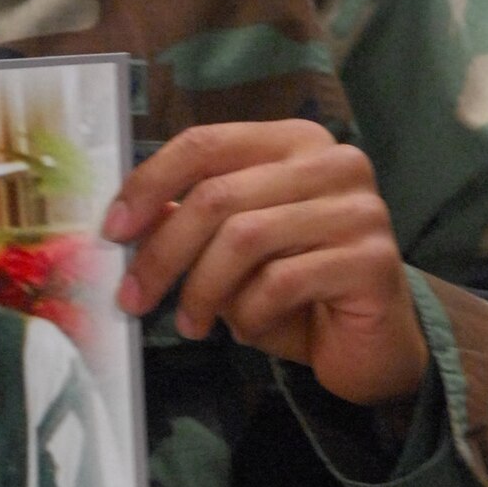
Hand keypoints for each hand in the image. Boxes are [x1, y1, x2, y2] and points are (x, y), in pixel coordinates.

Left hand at [105, 121, 428, 408]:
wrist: (371, 344)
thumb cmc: (294, 289)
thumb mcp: (230, 248)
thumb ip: (187, 219)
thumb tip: (124, 217)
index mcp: (291, 142)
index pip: (205, 143)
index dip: (150, 183)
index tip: (114, 230)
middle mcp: (332, 162)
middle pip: (218, 194)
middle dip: (163, 251)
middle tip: (133, 296)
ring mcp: (359, 208)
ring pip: (245, 237)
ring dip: (203, 289)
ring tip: (190, 322)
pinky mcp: (373, 260)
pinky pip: (282, 282)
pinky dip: (249, 313)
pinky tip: (248, 330)